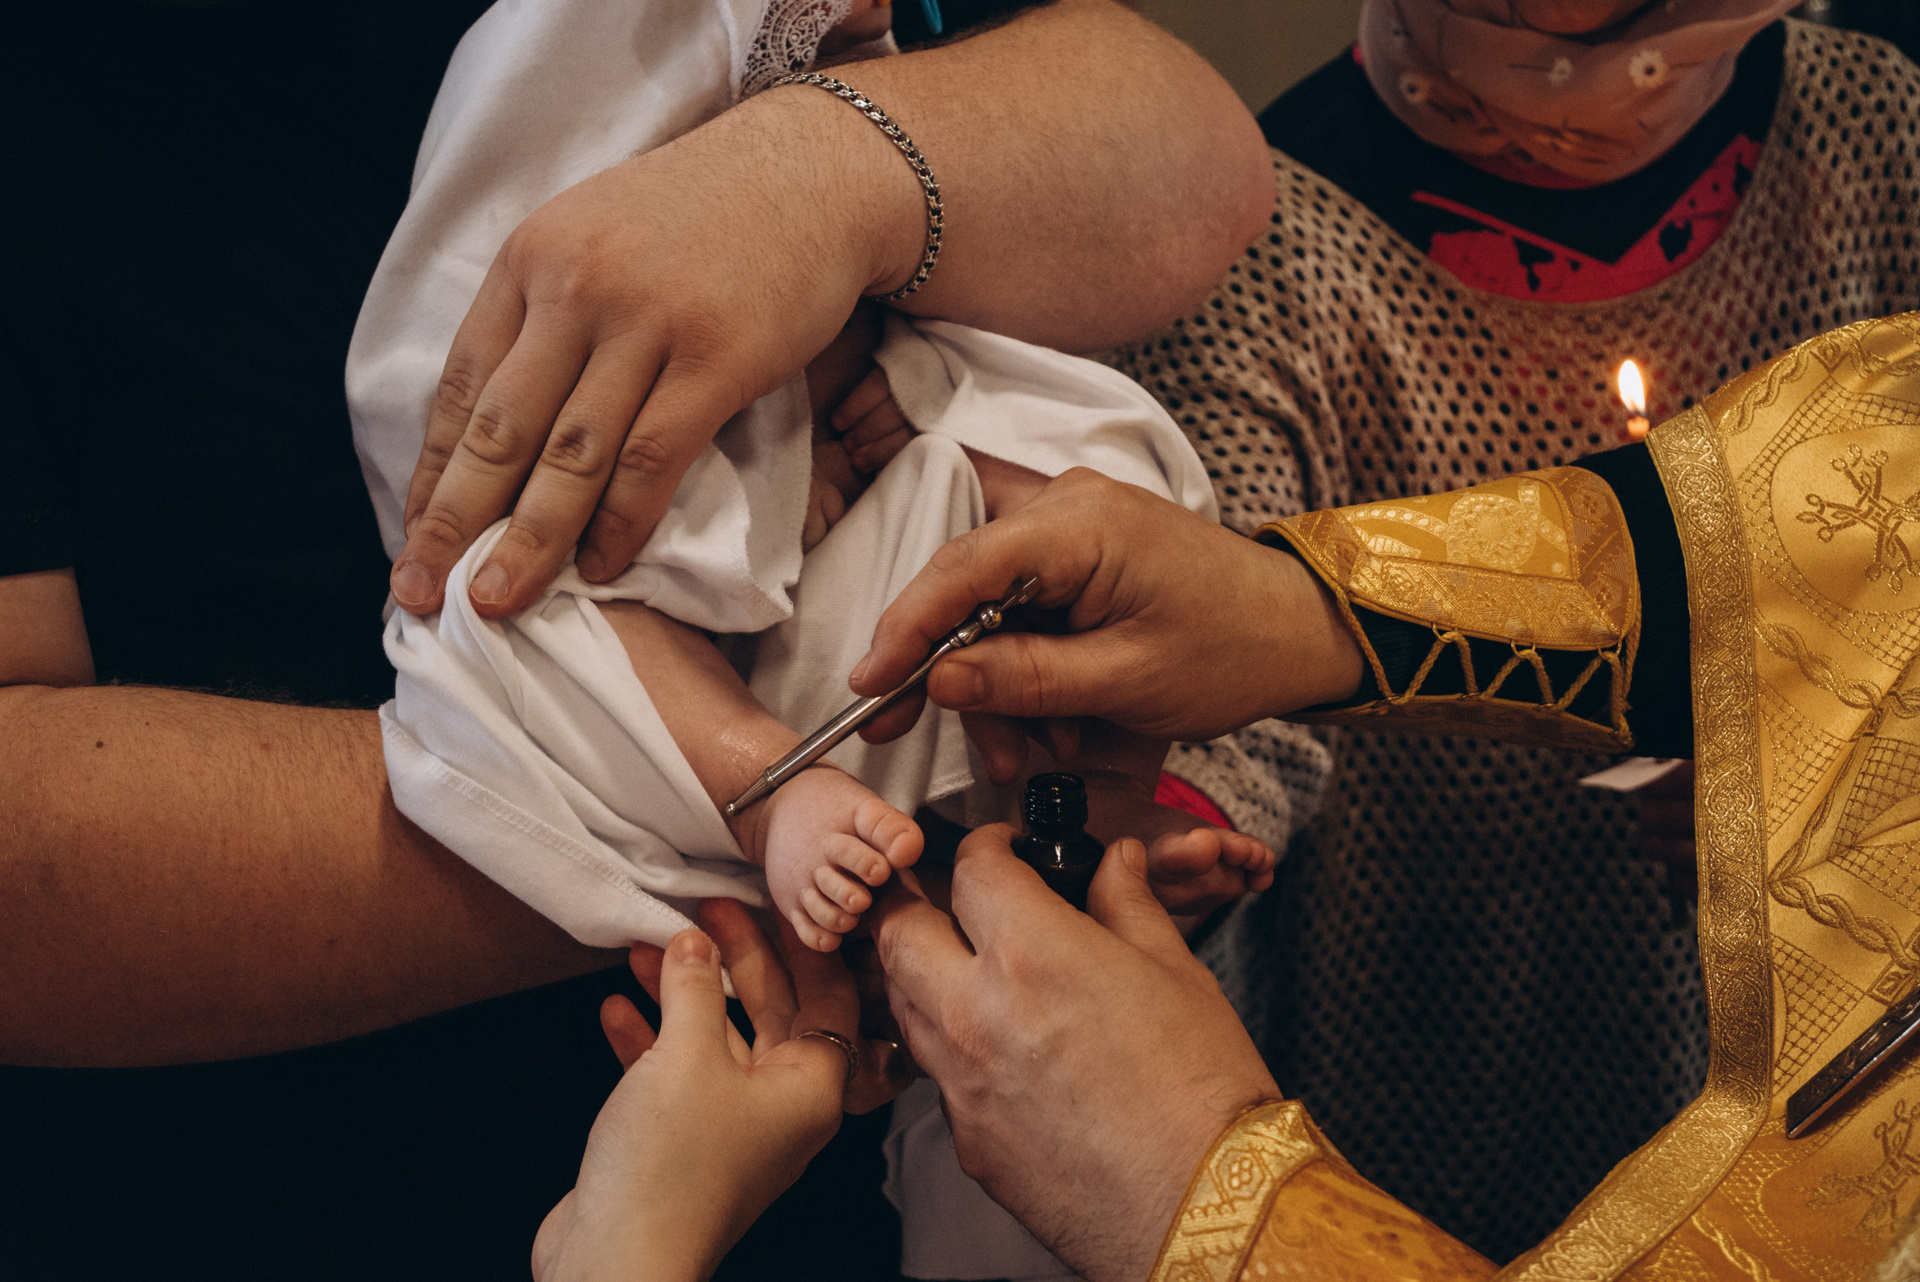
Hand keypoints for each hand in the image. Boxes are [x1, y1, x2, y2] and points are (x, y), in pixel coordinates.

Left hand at [390, 87, 925, 617]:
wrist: (814, 172)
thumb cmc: (705, 217)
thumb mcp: (597, 237)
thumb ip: (547, 313)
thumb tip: (505, 422)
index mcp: (530, 258)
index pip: (461, 385)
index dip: (431, 473)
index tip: (414, 539)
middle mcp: (574, 287)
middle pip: (499, 429)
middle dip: (454, 523)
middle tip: (424, 593)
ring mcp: (647, 322)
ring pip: (569, 455)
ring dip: (529, 540)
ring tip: (499, 603)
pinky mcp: (717, 357)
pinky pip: (654, 457)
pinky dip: (623, 521)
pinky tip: (602, 566)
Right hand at [532, 900, 881, 1281]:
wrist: (617, 1262)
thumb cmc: (671, 1168)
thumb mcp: (687, 1055)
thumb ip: (694, 988)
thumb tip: (695, 944)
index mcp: (811, 1087)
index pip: (828, 993)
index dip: (798, 941)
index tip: (768, 900)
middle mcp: (783, 1108)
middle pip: (772, 1012)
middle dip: (732, 959)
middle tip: (701, 913)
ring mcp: (734, 1129)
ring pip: (718, 1040)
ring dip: (682, 994)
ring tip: (647, 950)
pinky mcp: (687, 1146)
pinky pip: (678, 1077)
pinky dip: (650, 1041)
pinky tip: (618, 1009)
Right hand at [849, 469, 1363, 772]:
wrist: (1298, 632)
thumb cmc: (1231, 651)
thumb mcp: (1124, 682)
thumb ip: (1024, 679)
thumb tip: (935, 681)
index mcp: (1081, 525)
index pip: (961, 569)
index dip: (904, 630)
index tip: (867, 689)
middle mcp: (1066, 508)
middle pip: (966, 591)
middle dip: (956, 676)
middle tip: (929, 740)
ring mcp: (1072, 527)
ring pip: (990, 610)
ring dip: (999, 687)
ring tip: (1037, 751)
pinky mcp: (1079, 554)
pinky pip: (1023, 611)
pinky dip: (1026, 670)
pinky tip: (1055, 723)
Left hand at [869, 826, 1280, 1281]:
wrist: (1203, 1205)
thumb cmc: (1203, 1092)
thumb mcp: (1177, 972)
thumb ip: (1128, 905)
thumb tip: (1117, 865)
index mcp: (1031, 954)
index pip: (973, 869)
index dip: (988, 846)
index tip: (1003, 850)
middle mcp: (976, 1012)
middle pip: (900, 931)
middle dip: (922, 904)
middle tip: (958, 902)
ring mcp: (962, 1081)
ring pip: (902, 1003)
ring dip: (923, 974)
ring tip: (968, 969)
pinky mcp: (967, 1139)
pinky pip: (936, 1074)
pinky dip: (952, 1048)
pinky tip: (998, 1048)